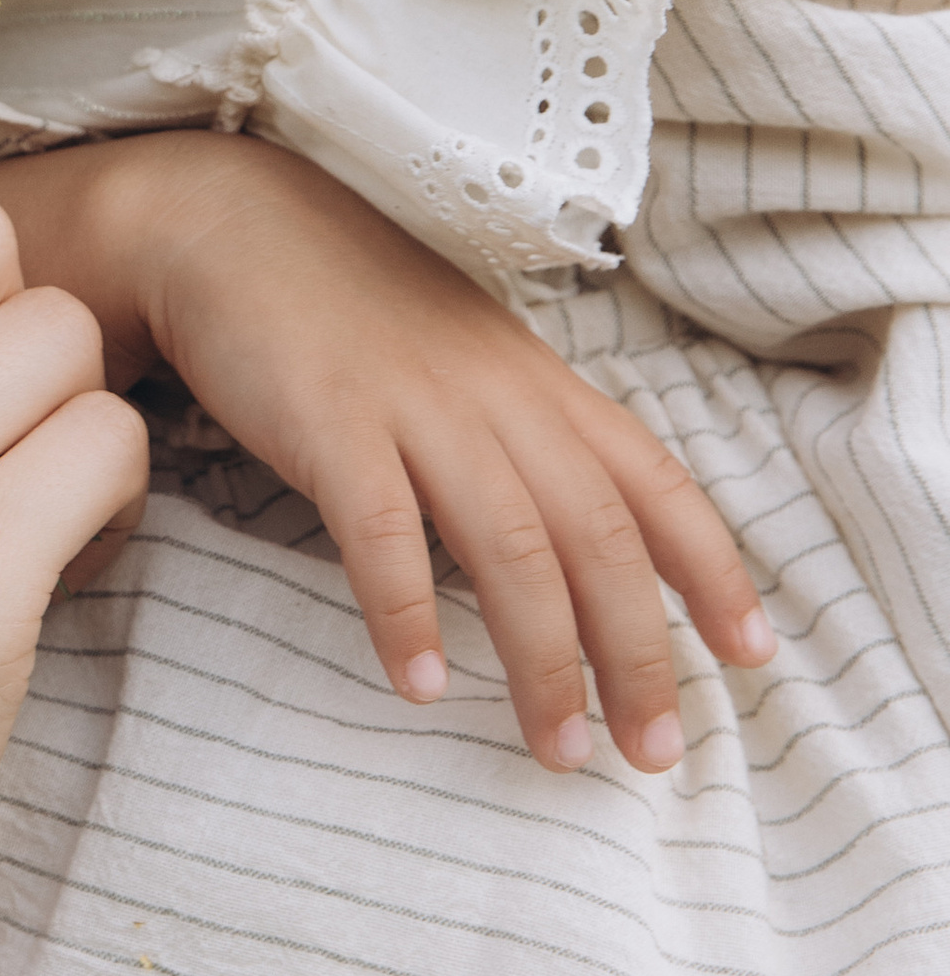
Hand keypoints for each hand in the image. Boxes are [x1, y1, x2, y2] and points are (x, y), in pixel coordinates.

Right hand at [0, 131, 775, 778]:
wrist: (225, 223)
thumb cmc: (344, 308)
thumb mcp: (461, 359)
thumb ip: (519, 436)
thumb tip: (572, 543)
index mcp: (536, 382)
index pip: (653, 481)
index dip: (712, 568)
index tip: (751, 653)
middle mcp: (495, 395)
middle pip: (596, 535)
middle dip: (638, 652)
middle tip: (654, 752)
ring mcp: (414, 404)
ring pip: (510, 544)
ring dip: (543, 659)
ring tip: (556, 747)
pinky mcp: (328, 420)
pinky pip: (383, 528)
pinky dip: (407, 611)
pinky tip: (422, 682)